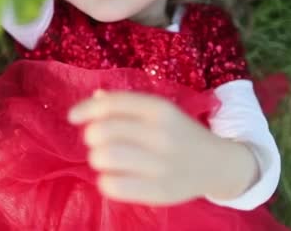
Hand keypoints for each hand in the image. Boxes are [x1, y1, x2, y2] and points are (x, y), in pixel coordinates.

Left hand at [68, 91, 223, 205]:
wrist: (217, 164)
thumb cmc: (180, 134)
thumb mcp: (160, 111)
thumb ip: (127, 104)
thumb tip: (94, 98)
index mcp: (160, 109)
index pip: (112, 104)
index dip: (86, 109)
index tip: (73, 117)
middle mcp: (161, 134)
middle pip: (102, 131)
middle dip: (93, 136)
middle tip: (100, 141)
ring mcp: (162, 165)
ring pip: (104, 158)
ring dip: (97, 158)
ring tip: (107, 159)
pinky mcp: (160, 192)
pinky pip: (113, 186)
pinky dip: (105, 181)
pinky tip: (114, 177)